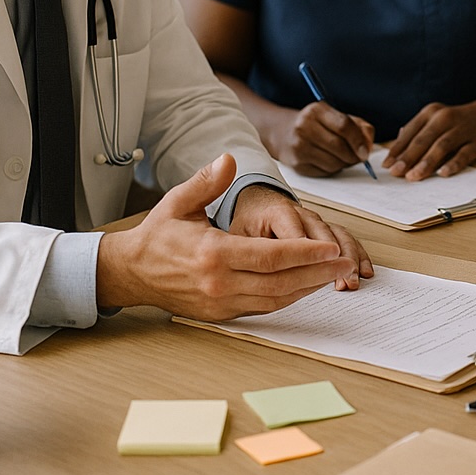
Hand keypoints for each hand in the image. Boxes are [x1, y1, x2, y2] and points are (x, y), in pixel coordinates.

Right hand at [95, 154, 353, 319]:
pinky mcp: (220, 314)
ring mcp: (220, 302)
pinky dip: (287, 298)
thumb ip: (206, 181)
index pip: (270, 256)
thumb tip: (229, 160)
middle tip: (344, 262)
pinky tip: (304, 286)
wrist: (131, 272)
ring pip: (275, 300)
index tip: (331, 246)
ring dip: (307, 288)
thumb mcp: (179, 201)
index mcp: (213, 254)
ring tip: (332, 274)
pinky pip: (262, 308)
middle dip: (317, 273)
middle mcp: (219, 283)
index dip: (305, 253)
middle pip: (280, 282)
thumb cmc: (158, 235)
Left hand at [231, 185, 373, 290]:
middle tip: (342, 279)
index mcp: (276, 211)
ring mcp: (316, 222)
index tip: (318, 265)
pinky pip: (346, 240)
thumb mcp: (238, 232)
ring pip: (338, 236)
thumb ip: (247, 247)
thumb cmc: (247, 221)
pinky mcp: (325, 230)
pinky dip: (357, 254)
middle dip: (334, 258)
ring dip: (348, 258)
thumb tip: (247, 263)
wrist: (258, 203)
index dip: (307, 248)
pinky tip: (364, 272)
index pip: (293, 230)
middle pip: (323, 234)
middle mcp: (302, 214)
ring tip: (351, 280)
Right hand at [270, 102, 374, 176]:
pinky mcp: (297, 164)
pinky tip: (330, 160)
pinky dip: (333, 169)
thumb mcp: (337, 117)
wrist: (283, 133)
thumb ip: (359, 127)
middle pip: (339, 146)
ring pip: (333, 162)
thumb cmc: (318, 125)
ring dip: (345, 163)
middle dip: (354, 155)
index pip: (343, 126)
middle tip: (360, 157)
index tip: (366, 152)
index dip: (359, 140)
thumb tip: (368, 146)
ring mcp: (299, 147)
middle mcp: (304, 127)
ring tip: (343, 157)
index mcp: (316, 111)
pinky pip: (325, 172)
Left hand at [383, 100, 475, 179]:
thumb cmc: (455, 121)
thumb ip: (415, 133)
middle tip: (396, 172)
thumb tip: (394, 152)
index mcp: (430, 112)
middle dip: (408, 157)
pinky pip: (464, 154)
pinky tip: (443, 174)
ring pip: (441, 146)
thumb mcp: (434, 119)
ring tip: (414, 176)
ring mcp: (462, 129)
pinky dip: (453, 164)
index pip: (410, 132)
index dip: (397, 149)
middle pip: (423, 139)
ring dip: (426, 162)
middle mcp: (445, 118)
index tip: (387, 165)